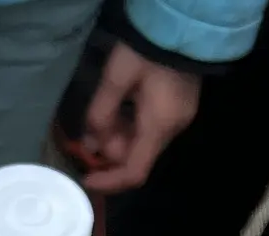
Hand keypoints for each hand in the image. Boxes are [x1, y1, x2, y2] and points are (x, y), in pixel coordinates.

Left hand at [79, 43, 198, 194]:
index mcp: (160, 126)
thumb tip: (88, 144)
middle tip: (94, 125)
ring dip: (120, 135)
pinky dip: (132, 125)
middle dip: (111, 147)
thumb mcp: (116, 78)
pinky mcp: (179, 106)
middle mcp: (173, 129)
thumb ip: (100, 114)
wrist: (182, 21)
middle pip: (136, 156)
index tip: (86, 178)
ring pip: (142, 142)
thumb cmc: (147, 49)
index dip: (109, 182)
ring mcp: (179, 118)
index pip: (134, 172)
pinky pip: (151, 128)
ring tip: (105, 111)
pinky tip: (122, 106)